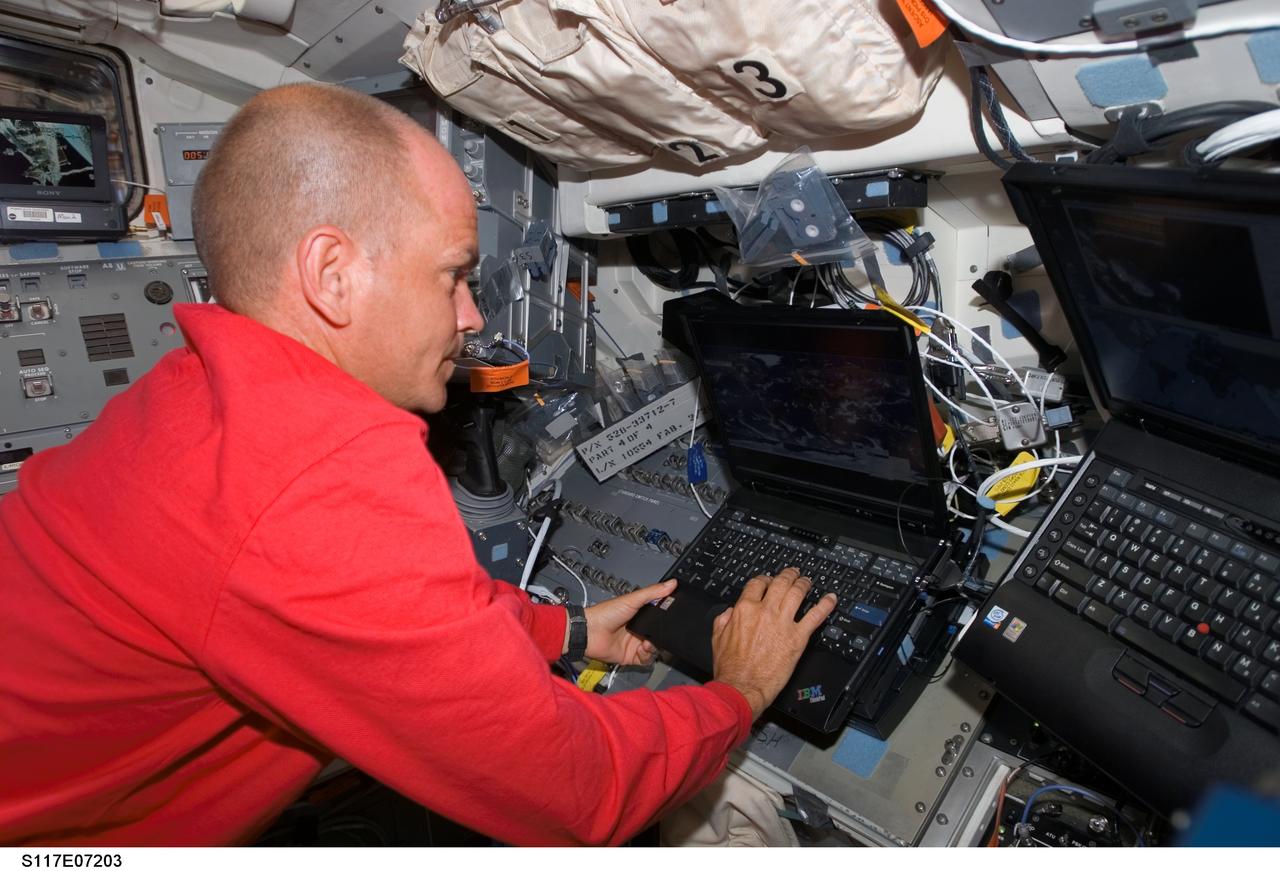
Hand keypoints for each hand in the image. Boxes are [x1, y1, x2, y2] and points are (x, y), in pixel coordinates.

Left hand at [580, 579, 676, 665]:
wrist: (590, 633)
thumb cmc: (605, 613)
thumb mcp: (632, 599)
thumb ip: (653, 592)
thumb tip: (671, 583)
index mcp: (640, 615)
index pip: (659, 618)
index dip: (667, 620)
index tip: (672, 619)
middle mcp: (638, 629)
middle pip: (659, 636)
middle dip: (662, 636)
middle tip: (661, 633)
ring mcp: (635, 643)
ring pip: (655, 649)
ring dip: (654, 647)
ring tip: (647, 643)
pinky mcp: (631, 656)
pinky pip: (646, 660)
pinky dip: (647, 656)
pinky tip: (642, 649)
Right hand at [711, 567, 836, 718]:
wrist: (742, 686)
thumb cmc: (731, 667)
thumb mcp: (717, 638)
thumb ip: (724, 620)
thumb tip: (731, 612)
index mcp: (744, 610)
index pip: (757, 584)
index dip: (764, 578)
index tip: (768, 580)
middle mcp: (765, 612)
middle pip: (780, 583)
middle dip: (788, 575)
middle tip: (793, 573)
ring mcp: (783, 623)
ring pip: (797, 593)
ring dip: (804, 584)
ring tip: (807, 581)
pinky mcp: (797, 638)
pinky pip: (815, 616)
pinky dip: (825, 605)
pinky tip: (831, 598)